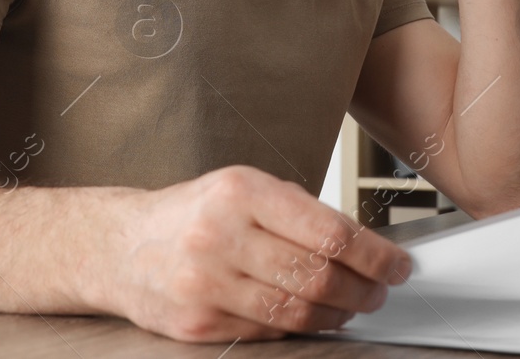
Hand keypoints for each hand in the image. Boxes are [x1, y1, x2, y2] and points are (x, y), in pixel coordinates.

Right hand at [107, 164, 411, 341]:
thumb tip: (363, 245)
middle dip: (363, 288)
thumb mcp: (243, 189)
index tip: (398, 264)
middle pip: (318, 276)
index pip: (328, 231)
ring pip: (297, 310)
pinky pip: (269, 330)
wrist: (120, 247)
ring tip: (352, 305)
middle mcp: (221, 236)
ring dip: (338, 313)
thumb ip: (298, 212)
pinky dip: (300, 326)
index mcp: (241, 192)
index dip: (375, 255)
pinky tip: (312, 316)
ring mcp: (207, 284)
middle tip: (380, 290)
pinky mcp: (199, 324)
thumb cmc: (192, 214)